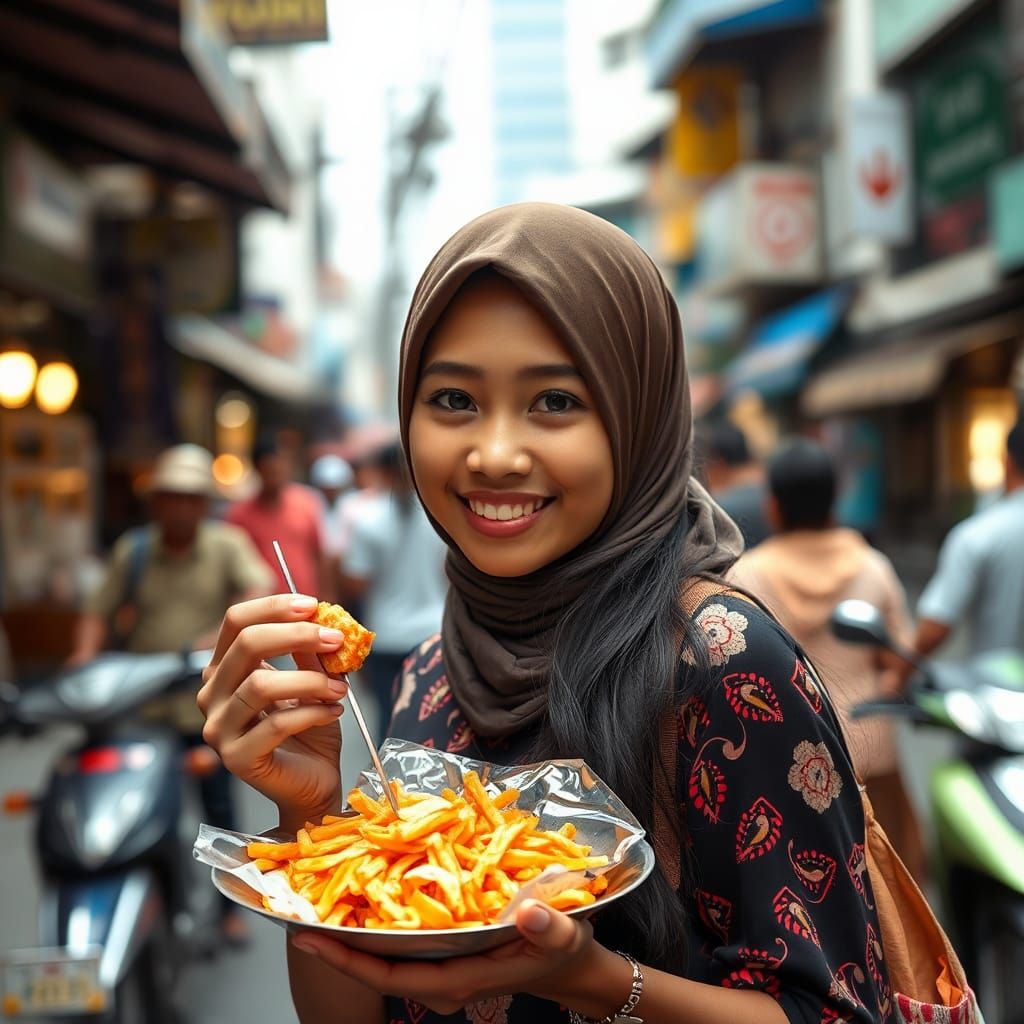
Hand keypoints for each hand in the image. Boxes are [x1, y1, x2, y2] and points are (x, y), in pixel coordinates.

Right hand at [198, 594, 349, 820]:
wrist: (312, 782)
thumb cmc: (309, 728)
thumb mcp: (312, 679)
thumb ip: (310, 652)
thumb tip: (322, 617)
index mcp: (223, 668)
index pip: (236, 621)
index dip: (274, 607)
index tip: (313, 605)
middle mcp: (211, 695)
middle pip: (247, 645)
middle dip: (298, 635)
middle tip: (337, 639)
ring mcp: (218, 728)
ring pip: (261, 686)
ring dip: (312, 680)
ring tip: (341, 687)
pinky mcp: (236, 758)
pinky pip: (276, 724)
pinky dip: (314, 712)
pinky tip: (334, 710)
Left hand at [289, 900, 600, 1014]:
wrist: (568, 961)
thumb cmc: (564, 949)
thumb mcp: (565, 934)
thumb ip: (546, 926)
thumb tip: (526, 912)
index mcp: (459, 977)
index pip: (390, 973)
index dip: (347, 957)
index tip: (308, 935)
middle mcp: (442, 974)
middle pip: (377, 962)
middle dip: (337, 937)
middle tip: (299, 904)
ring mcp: (442, 961)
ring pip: (387, 949)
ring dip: (356, 924)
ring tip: (321, 891)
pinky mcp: (446, 946)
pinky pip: (404, 936)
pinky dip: (381, 914)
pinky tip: (365, 888)